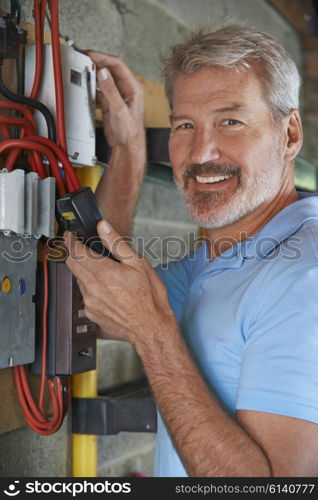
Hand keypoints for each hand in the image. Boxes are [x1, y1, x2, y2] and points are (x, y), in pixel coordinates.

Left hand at [64, 221, 174, 343]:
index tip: (71, 235)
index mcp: (103, 273)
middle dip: (73, 253)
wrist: (151, 328)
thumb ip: (117, 244)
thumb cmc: (150, 298)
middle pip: (72, 264)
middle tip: (79, 246)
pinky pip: (85, 295)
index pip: (77, 251)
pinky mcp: (91, 314)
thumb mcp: (138, 264)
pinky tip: (107, 288)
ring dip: (84, 271)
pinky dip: (91, 288)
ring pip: (78, 280)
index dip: (71, 240)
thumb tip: (103, 227)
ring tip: (102, 270)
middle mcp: (92, 288)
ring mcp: (90, 303)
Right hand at [86, 50, 144, 153]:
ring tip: (82, 72)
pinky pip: (99, 91)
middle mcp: (126, 89)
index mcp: (133, 88)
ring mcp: (117, 95)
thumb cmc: (130, 132)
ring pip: (103, 80)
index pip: (118, 65)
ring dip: (93, 76)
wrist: (127, 146)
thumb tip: (103, 73)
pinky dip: (91, 89)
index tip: (90, 54)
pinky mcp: (109, 103)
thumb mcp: (119, 110)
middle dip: (96, 63)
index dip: (103, 57)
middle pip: (109, 69)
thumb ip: (111, 91)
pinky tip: (86, 90)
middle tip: (83, 58)